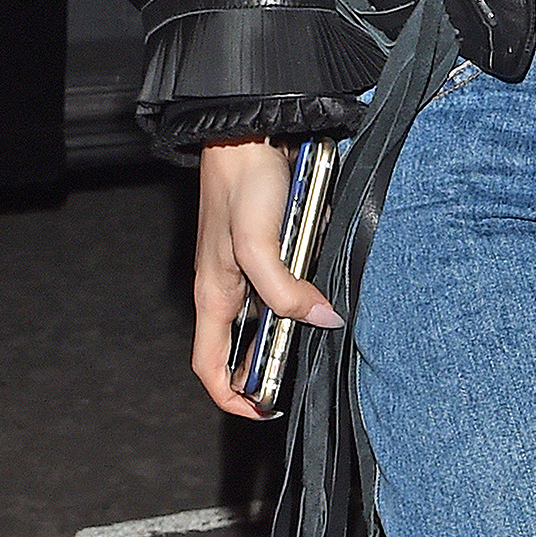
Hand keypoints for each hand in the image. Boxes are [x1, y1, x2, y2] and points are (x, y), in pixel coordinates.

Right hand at [193, 137, 344, 416]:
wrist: (248, 129)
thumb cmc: (241, 183)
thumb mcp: (260, 245)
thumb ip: (285, 290)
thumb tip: (323, 319)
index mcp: (214, 294)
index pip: (210, 364)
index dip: (231, 394)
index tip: (262, 407)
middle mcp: (227, 283)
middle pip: (246, 340)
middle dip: (275, 354)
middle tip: (307, 358)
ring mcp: (246, 262)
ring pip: (273, 305)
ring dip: (297, 308)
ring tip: (323, 306)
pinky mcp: (267, 239)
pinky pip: (289, 269)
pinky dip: (306, 272)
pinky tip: (325, 256)